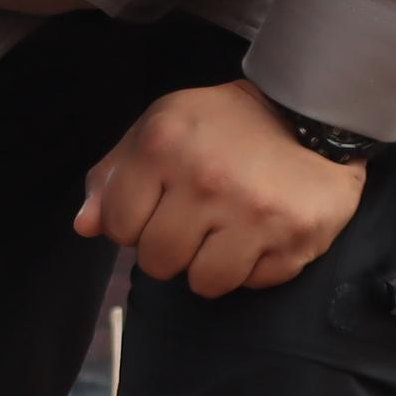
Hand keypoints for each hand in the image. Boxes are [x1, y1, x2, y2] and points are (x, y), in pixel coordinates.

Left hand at [74, 80, 368, 295]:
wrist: (310, 113)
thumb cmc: (224, 125)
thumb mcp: (159, 128)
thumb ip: (114, 175)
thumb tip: (86, 226)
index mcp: (163, 146)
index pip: (119, 227)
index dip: (135, 223)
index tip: (159, 206)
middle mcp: (206, 180)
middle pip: (158, 262)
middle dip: (171, 249)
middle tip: (196, 222)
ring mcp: (253, 213)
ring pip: (204, 283)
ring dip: (212, 265)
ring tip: (227, 231)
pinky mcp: (293, 238)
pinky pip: (252, 283)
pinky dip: (253, 267)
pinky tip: (261, 233)